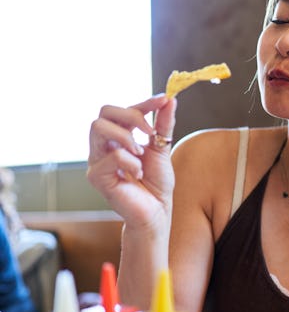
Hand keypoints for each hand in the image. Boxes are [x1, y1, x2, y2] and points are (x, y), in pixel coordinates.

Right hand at [87, 95, 176, 227]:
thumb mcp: (162, 149)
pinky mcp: (96, 176)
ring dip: (127, 138)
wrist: (156, 212)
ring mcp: (97, 160)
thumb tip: (170, 100)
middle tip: (150, 132)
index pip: (122, 110)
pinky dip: (131, 162)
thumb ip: (163, 125)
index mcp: (118, 137)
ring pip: (99, 127)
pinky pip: (112, 155)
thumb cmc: (156, 184)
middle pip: (103, 112)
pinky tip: (137, 175)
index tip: (164, 100)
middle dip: (131, 116)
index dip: (144, 102)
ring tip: (141, 155)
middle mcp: (103, 146)